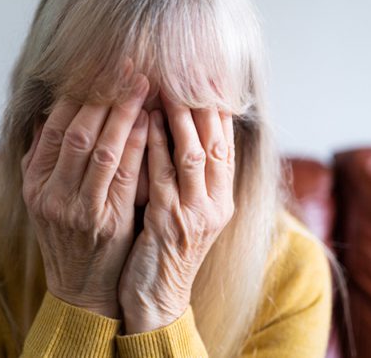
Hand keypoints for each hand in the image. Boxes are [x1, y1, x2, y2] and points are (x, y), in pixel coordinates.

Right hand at [20, 72, 149, 317]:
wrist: (82, 289)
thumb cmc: (70, 235)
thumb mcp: (45, 198)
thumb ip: (44, 158)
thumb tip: (50, 112)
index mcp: (34, 182)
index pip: (54, 126)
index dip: (77, 93)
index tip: (99, 66)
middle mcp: (50, 193)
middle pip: (77, 132)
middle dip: (104, 95)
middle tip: (127, 65)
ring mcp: (77, 209)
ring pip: (101, 149)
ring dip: (123, 112)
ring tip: (142, 83)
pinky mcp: (106, 221)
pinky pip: (123, 174)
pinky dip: (136, 143)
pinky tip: (149, 120)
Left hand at [118, 93, 235, 332]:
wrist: (157, 301)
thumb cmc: (165, 251)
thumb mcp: (186, 211)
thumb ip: (188, 176)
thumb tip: (181, 131)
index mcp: (222, 198)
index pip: (226, 142)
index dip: (216, 107)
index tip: (204, 75)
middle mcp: (216, 203)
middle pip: (216, 141)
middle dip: (201, 103)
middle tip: (186, 70)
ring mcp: (195, 213)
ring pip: (193, 153)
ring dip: (178, 117)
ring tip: (165, 85)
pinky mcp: (168, 222)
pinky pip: (163, 175)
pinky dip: (155, 144)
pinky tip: (144, 120)